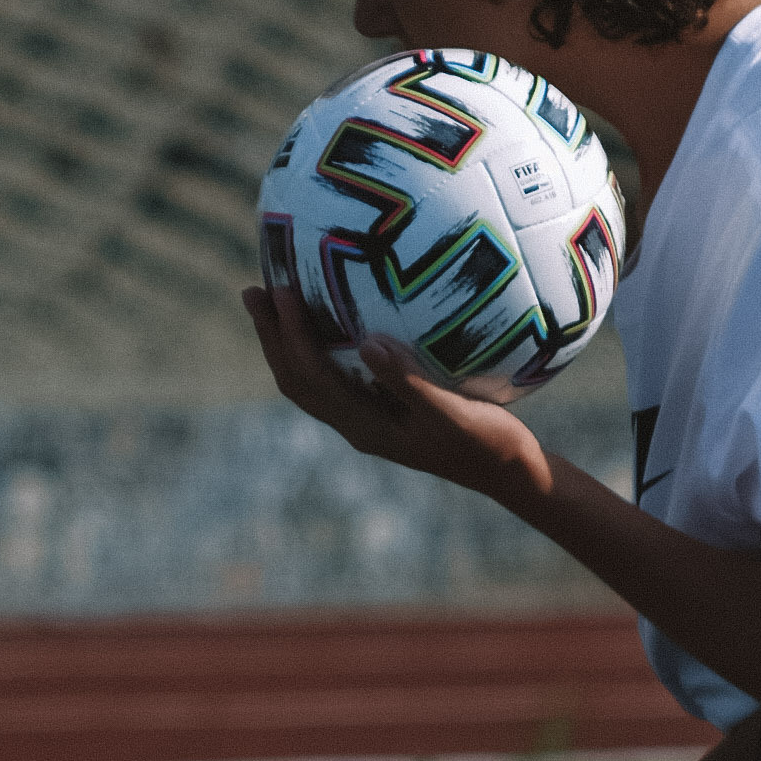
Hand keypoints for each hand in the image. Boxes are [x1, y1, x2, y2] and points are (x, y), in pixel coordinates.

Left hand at [241, 283, 555, 505]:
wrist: (507, 472)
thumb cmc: (487, 441)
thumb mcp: (452, 411)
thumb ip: (408, 381)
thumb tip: (367, 342)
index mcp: (365, 427)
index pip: (312, 376)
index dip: (290, 333)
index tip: (281, 290)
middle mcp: (356, 426)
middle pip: (295, 380)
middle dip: (271, 336)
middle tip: (253, 289)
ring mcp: (365, 421)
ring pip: (310, 381)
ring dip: (286, 342)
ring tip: (274, 300)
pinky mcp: (379, 412)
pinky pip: (334, 377)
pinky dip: (317, 347)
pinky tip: (329, 319)